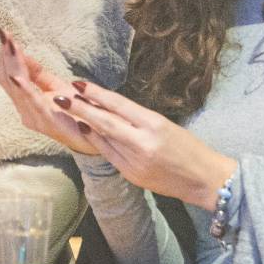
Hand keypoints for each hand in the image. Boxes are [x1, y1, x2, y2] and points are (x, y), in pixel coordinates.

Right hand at [0, 28, 103, 157]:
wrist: (101, 138)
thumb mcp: (57, 87)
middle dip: (6, 56)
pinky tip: (17, 77)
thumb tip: (21, 53)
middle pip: (8, 80)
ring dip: (13, 65)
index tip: (4, 34)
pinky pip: (33, 103)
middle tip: (3, 34)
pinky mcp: (49, 123)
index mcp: (27, 103)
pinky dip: (24, 89)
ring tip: (8, 45)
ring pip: (17, 89)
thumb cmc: (79, 113)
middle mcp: (26, 112)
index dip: (5, 56)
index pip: (8, 76)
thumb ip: (37, 73)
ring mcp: (35, 119)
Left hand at [0, 29, 233, 206]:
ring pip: (103, 138)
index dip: (96, 94)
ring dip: (84, 124)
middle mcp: (142, 143)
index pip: (119, 105)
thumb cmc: (188, 148)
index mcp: (154, 125)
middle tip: (60, 96)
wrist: (204, 180)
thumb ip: (138, 118)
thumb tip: (109, 107)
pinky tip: (85, 130)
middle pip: (105, 122)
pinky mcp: (131, 175)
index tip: (78, 83)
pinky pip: (108, 154)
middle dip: (80, 108)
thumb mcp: (166, 125)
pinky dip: (96, 141)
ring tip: (68, 110)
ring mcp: (134, 161)